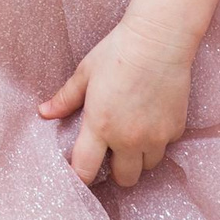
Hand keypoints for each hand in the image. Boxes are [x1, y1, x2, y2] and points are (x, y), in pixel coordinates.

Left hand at [39, 13, 193, 189]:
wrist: (159, 40)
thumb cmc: (118, 51)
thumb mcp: (85, 73)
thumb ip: (66, 98)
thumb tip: (44, 112)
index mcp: (100, 126)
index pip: (85, 170)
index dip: (80, 177)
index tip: (80, 172)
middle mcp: (128, 138)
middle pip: (124, 179)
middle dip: (116, 169)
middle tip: (113, 151)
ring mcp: (155, 136)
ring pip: (147, 167)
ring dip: (139, 157)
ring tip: (134, 134)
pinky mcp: (176, 129)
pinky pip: (166, 146)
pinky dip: (159, 139)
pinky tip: (153, 118)